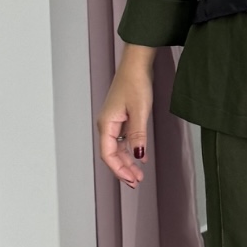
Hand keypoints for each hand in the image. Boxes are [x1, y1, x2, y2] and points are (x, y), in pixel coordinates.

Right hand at [97, 44, 155, 189]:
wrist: (136, 64)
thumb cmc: (135, 82)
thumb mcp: (140, 110)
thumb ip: (138, 135)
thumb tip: (138, 156)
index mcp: (106, 123)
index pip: (108, 155)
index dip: (119, 170)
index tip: (131, 180)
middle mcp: (107, 124)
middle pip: (112, 154)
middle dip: (123, 169)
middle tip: (136, 182)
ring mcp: (113, 121)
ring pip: (117, 148)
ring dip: (127, 161)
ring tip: (139, 174)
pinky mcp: (121, 117)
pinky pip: (122, 139)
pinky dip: (130, 150)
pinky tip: (139, 157)